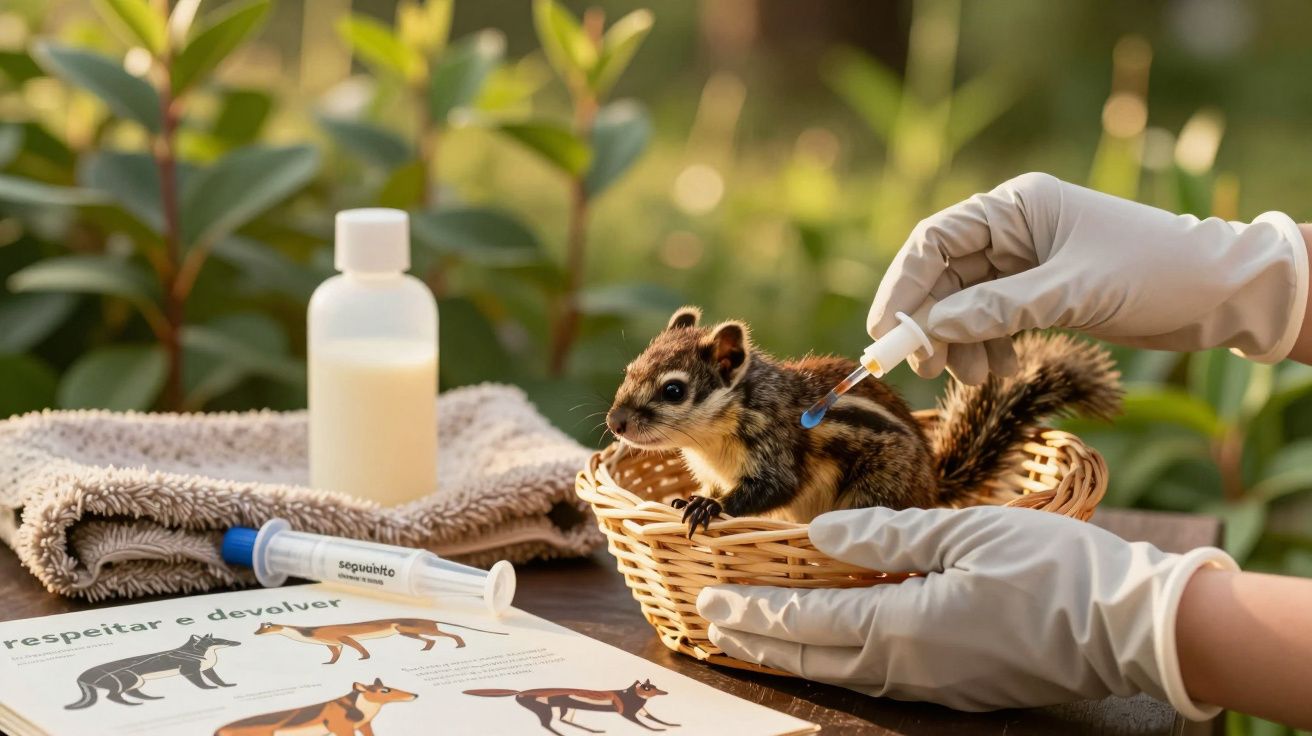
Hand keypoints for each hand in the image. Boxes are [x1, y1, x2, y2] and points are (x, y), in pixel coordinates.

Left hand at [697, 505, 1235, 716]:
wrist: (1135, 628)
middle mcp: (912, 666)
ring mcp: (937, 683)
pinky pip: (883, 676)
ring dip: (797, 654)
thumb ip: (889, 535)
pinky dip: (841, 660)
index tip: (712, 606)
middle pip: (817, 658)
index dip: (758, 615)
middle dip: (762, 641)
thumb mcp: (968, 534)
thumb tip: (822, 536)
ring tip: (760, 637)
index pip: (811, 623)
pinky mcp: (961, 686)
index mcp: (907, 627)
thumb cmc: (1057, 571)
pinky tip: (836, 645)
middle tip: (714, 625)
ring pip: (847, 672)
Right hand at [868, 172, 1308, 383]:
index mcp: (1016, 206)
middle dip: (932, 322)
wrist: (1219, 292)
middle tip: (926, 367)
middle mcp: (1014, 229)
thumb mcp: (1072, 291)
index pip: (936, 240)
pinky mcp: (1042, 291)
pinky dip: (987, 345)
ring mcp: (1027, 262)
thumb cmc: (1152, 272)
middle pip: (945, 276)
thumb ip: (999, 309)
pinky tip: (998, 370)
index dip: (904, 285)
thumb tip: (933, 328)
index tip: (887, 333)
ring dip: (961, 342)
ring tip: (975, 378)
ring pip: (966, 303)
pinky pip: (993, 319)